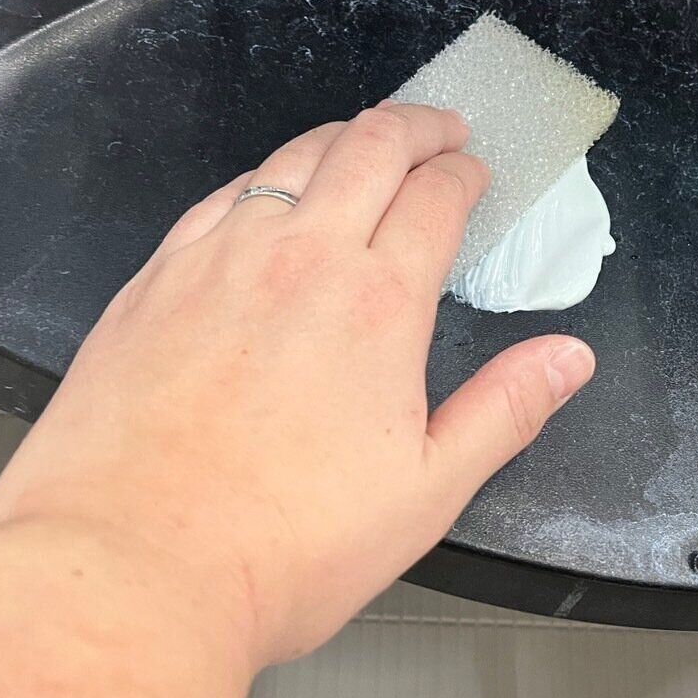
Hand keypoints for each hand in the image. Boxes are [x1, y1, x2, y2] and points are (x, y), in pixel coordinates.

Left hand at [0, 104, 595, 666]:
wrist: (127, 572)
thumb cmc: (280, 548)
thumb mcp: (427, 493)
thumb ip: (504, 411)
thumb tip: (569, 357)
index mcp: (376, 303)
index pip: (435, 197)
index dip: (465, 173)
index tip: (475, 173)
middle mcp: (297, 259)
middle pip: (367, 148)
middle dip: (415, 125)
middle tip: (440, 127)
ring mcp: (215, 261)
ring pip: (290, 158)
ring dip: (341, 139)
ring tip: (365, 144)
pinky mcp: (152, 282)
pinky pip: (221, 197)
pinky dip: (264, 177)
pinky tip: (267, 196)